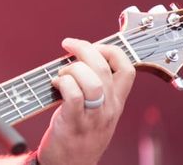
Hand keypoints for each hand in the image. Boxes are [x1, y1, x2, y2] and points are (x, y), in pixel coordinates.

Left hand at [36, 38, 134, 164]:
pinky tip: (55, 85)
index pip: (128, 69)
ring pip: (92, 80)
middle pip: (104, 68)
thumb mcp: (97, 113)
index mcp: (116, 103)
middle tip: (68, 46)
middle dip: (84, 49)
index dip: (112, 50)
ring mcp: (93, 118)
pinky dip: (63, 83)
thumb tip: (80, 59)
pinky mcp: (74, 124)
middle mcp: (108, 109)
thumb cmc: (79, 136)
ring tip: (61, 75)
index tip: (94, 46)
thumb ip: (95, 89)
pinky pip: (73, 95)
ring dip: (72, 69)